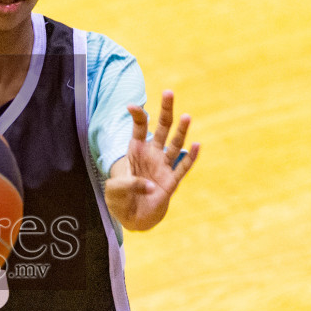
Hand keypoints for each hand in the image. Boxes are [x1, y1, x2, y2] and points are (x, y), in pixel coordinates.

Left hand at [104, 90, 198, 230]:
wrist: (133, 217)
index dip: (137, 116)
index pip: (139, 128)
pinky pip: (182, 168)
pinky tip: (196, 146)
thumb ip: (126, 185)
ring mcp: (163, 166)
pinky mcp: (170, 182)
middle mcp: (152, 154)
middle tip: (168, 92)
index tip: (131, 106)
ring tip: (187, 116)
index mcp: (135, 151)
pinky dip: (190, 157)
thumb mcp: (113, 191)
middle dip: (165, 110)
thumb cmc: (121, 200)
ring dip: (181, 131)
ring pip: (175, 144)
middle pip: (161, 128)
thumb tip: (149, 186)